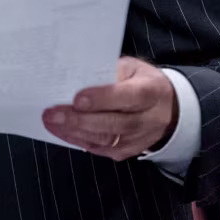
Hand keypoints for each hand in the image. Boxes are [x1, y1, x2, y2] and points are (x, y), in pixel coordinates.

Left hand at [42, 57, 178, 159]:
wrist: (168, 109)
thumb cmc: (142, 82)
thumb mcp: (131, 68)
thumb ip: (108, 72)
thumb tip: (76, 76)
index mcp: (151, 92)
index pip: (129, 97)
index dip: (103, 99)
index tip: (78, 98)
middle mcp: (148, 119)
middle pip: (115, 124)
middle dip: (80, 120)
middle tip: (53, 114)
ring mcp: (138, 139)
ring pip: (106, 139)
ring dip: (74, 131)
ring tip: (50, 122)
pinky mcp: (127, 151)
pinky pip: (100, 149)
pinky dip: (78, 140)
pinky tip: (60, 130)